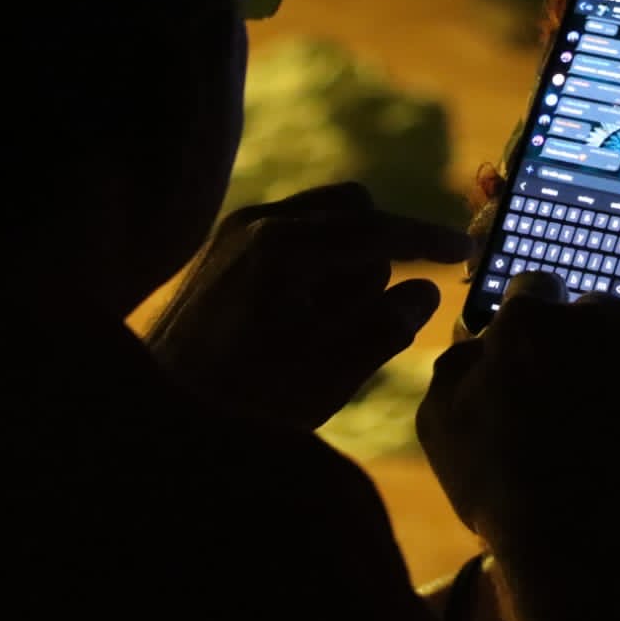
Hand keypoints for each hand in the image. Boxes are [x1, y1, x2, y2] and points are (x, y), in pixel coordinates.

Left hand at [147, 183, 472, 430]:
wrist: (154, 413)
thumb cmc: (243, 402)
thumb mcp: (327, 377)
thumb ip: (384, 329)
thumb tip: (426, 291)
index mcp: (286, 249)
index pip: (379, 229)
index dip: (428, 241)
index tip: (465, 248)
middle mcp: (258, 224)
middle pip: (353, 207)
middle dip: (380, 250)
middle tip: (374, 315)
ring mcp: (235, 231)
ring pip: (322, 217)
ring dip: (348, 257)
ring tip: (330, 327)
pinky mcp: (222, 247)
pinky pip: (292, 233)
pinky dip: (317, 261)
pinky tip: (305, 316)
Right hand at [416, 272, 619, 555]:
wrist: (576, 536)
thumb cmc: (495, 477)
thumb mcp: (439, 417)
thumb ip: (457, 359)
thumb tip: (477, 336)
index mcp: (527, 321)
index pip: (530, 284)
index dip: (524, 318)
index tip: (520, 349)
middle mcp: (589, 322)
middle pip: (584, 309)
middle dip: (571, 337)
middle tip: (554, 387)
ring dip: (606, 363)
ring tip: (588, 417)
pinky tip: (615, 437)